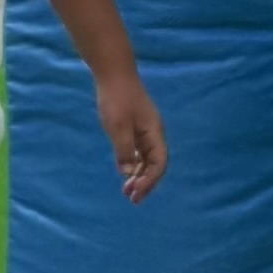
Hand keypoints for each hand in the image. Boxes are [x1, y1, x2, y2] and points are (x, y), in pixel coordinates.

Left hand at [95, 67, 167, 200]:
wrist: (113, 73)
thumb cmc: (116, 99)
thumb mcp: (118, 127)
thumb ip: (124, 150)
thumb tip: (127, 172)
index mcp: (154, 133)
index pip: (158, 164)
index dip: (149, 181)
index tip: (135, 194)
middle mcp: (153, 134)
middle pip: (154, 164)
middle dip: (145, 182)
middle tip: (131, 199)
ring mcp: (145, 130)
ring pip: (146, 159)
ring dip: (139, 175)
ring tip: (127, 190)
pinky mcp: (135, 127)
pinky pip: (138, 151)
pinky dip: (133, 164)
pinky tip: (125, 171)